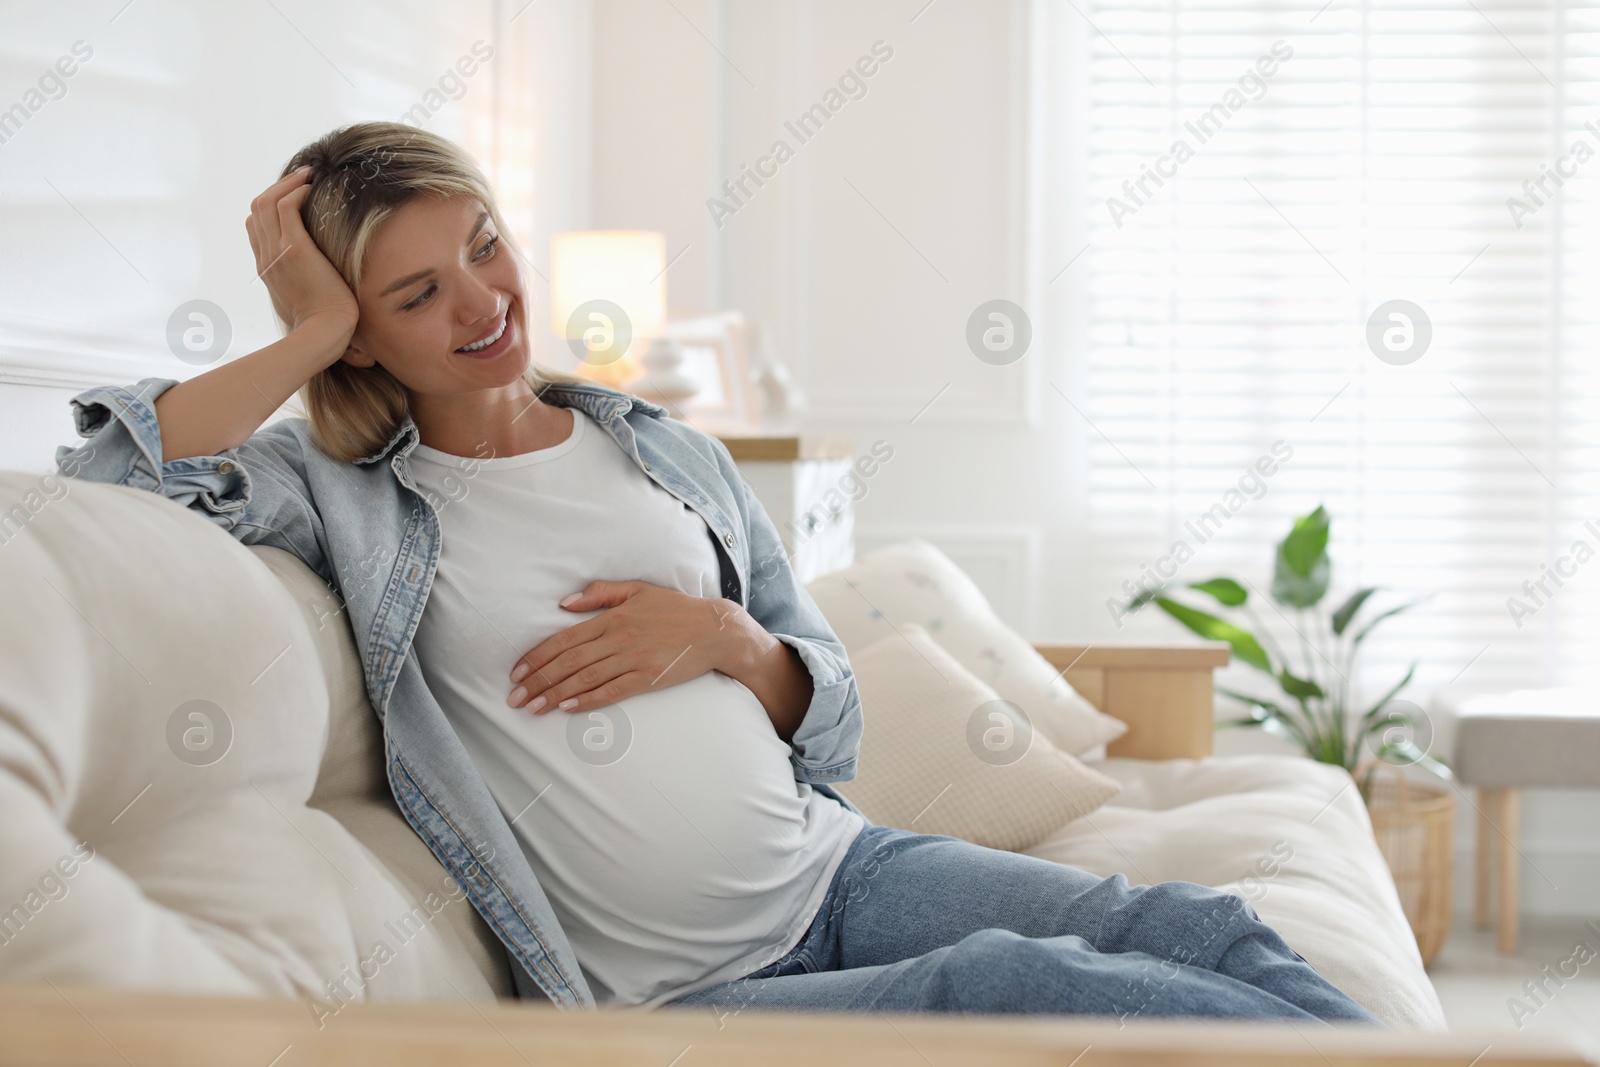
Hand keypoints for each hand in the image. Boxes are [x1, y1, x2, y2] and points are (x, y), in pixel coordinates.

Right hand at [244, 165, 359, 335]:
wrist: (324, 334)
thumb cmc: (323, 324)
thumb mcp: (304, 300)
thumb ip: (301, 282)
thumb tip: (317, 276)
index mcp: (265, 267)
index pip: (255, 225)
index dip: (270, 205)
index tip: (293, 195)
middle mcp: (265, 257)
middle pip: (257, 208)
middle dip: (278, 186)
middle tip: (303, 176)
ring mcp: (276, 252)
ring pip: (267, 202)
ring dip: (288, 182)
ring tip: (309, 175)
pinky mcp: (294, 250)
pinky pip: (286, 208)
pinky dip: (297, 192)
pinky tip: (313, 189)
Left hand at [506, 580, 750, 713]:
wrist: (714, 630)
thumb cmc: (675, 609)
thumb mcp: (637, 590)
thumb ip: (600, 594)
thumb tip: (563, 603)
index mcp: (613, 617)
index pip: (565, 639)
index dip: (538, 656)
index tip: (517, 673)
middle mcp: (619, 638)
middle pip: (569, 662)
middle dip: (538, 681)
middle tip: (514, 698)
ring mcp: (634, 659)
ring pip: (585, 678)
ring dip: (554, 694)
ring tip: (532, 708)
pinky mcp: (648, 678)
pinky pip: (612, 691)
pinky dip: (587, 699)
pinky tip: (567, 707)